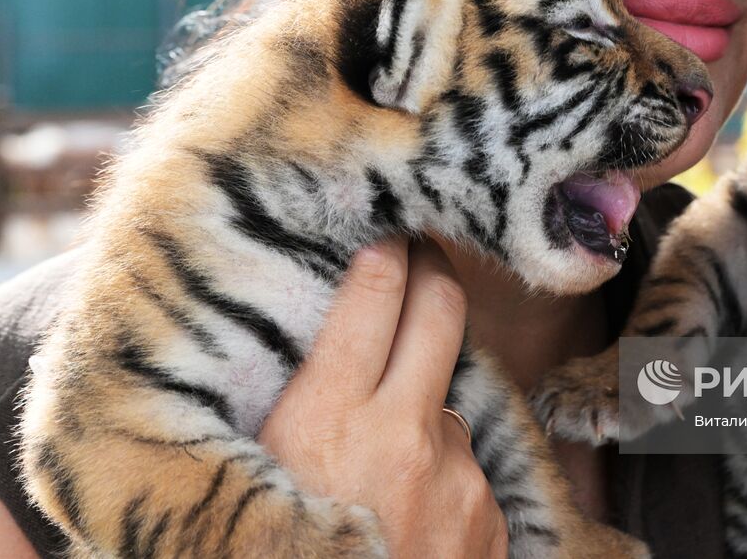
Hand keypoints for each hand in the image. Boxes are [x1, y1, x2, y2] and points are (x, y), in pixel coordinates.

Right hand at [259, 239, 506, 558]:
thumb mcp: (257, 473)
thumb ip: (293, 402)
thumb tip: (317, 335)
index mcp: (327, 424)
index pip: (374, 296)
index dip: (386, 252)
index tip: (387, 233)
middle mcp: (402, 439)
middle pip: (441, 309)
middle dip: (433, 268)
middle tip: (421, 252)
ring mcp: (456, 476)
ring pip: (450, 399)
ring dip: (425, 404)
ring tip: (380, 456)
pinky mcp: (489, 513)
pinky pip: (465, 465)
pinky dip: (439, 475)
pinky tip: (407, 512)